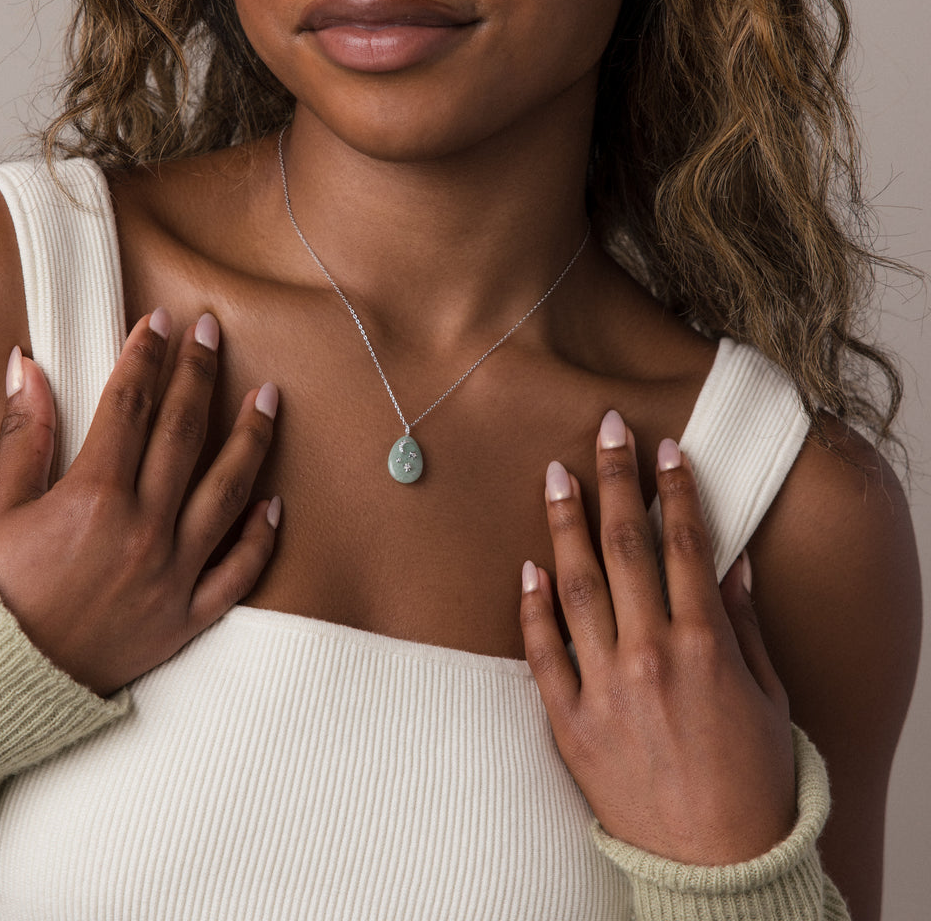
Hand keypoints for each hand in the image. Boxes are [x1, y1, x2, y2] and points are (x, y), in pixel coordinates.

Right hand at [0, 309, 279, 696]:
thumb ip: (21, 435)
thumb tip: (29, 365)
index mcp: (93, 498)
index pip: (130, 406)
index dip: (147, 357)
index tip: (161, 323)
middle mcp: (144, 529)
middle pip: (184, 434)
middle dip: (201, 375)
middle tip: (215, 333)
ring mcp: (173, 574)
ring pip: (228, 492)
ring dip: (251, 440)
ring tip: (269, 398)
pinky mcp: (188, 616)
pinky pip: (239, 572)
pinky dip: (261, 537)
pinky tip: (275, 503)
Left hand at [519, 410, 795, 864]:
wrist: (717, 867)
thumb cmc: (753, 780)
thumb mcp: (768, 697)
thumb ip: (744, 625)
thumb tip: (732, 563)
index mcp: (705, 645)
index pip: (686, 545)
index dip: (676, 490)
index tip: (665, 448)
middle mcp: (650, 655)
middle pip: (626, 546)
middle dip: (615, 480)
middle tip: (603, 429)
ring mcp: (604, 687)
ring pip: (576, 584)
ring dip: (564, 523)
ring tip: (555, 476)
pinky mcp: (568, 722)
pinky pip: (541, 652)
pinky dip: (532, 606)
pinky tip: (528, 565)